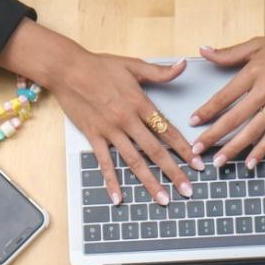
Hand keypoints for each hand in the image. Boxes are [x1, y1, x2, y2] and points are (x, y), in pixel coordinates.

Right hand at [0, 21, 201, 207]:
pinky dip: (111, 181)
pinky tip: (118, 198)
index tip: (198, 164)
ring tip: (163, 199)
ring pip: (134, 161)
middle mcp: (128, 120)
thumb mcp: (133, 65)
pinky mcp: (94, 136)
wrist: (67, 69)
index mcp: (140, 103)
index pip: (168, 130)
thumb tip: (183, 65)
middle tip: (188, 191)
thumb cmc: (99, 66)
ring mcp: (110, 131)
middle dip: (174, 173)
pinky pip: (104, 162)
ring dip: (150, 182)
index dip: (185, 149)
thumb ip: (160, 71)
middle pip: (155, 151)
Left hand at [190, 7, 264, 168]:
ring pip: (252, 132)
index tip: (193, 122)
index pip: (223, 97)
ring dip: (233, 148)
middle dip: (213, 136)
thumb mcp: (257, 44)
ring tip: (218, 161)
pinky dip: (262, 150)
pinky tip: (250, 163)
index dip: (206, 111)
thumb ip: (229, 52)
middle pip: (234, 118)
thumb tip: (203, 50)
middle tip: (197, 149)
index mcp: (253, 73)